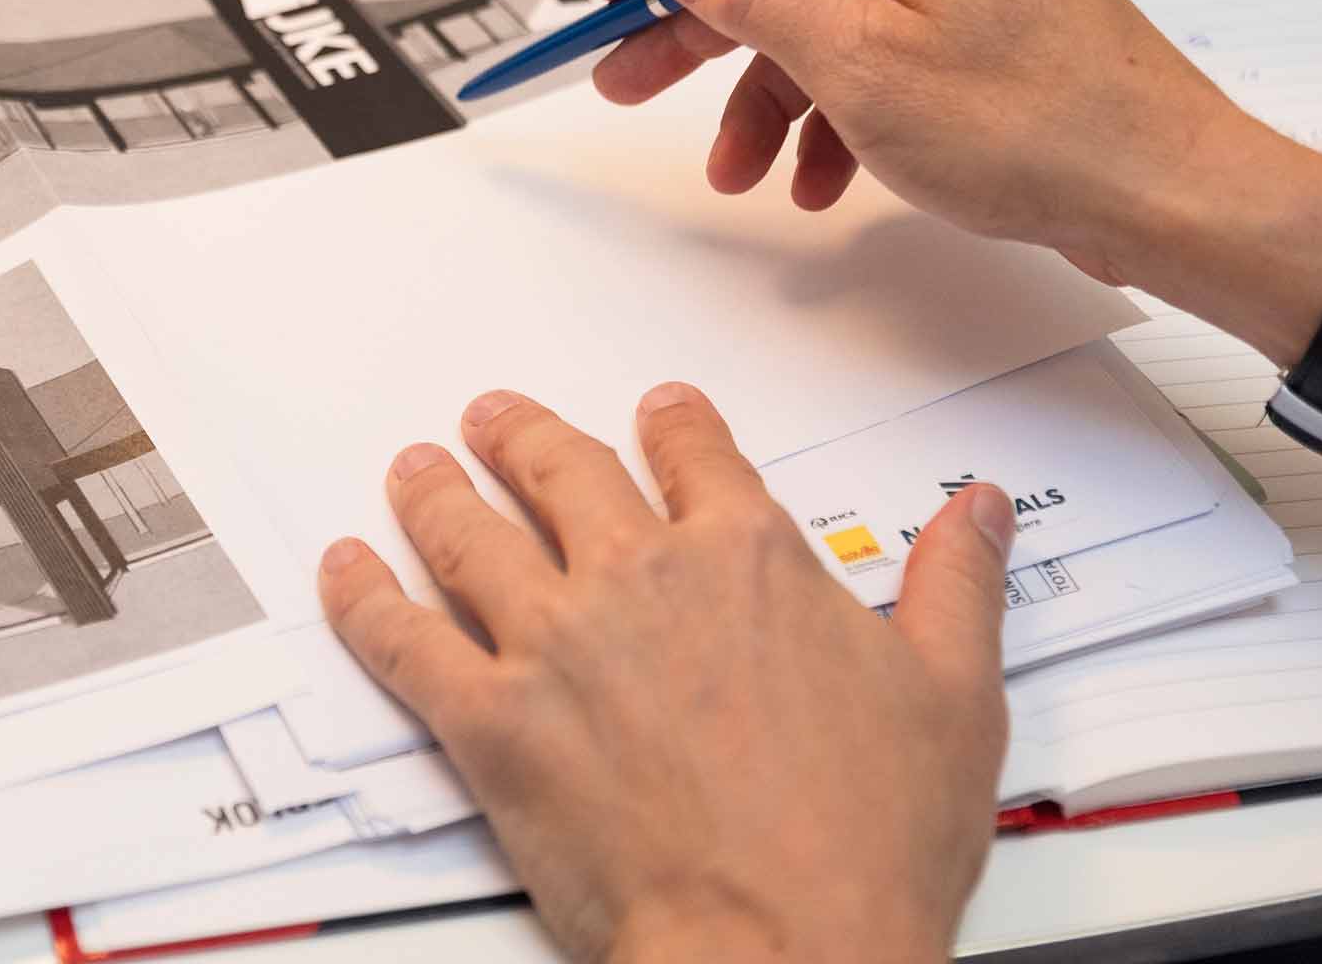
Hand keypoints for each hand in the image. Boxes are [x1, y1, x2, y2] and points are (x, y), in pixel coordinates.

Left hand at [320, 385, 1014, 963]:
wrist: (784, 943)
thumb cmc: (864, 841)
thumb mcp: (954, 697)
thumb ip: (955, 587)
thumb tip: (974, 512)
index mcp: (749, 558)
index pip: (698, 456)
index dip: (672, 426)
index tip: (656, 412)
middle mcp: (639, 578)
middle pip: (562, 471)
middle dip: (522, 434)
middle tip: (493, 417)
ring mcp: (554, 642)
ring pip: (469, 533)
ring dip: (434, 492)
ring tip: (415, 469)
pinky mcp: (489, 718)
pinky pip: (401, 637)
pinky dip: (363, 596)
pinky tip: (347, 570)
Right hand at [591, 0, 1321, 363]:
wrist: (1164, 191)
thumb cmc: (1035, 124)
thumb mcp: (855, 63)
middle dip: (696, 34)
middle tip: (624, 84)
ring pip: (820, 18)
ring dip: (765, 97)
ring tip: (737, 173)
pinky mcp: (981, 22)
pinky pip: (873, 50)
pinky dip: (830, 111)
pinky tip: (815, 179)